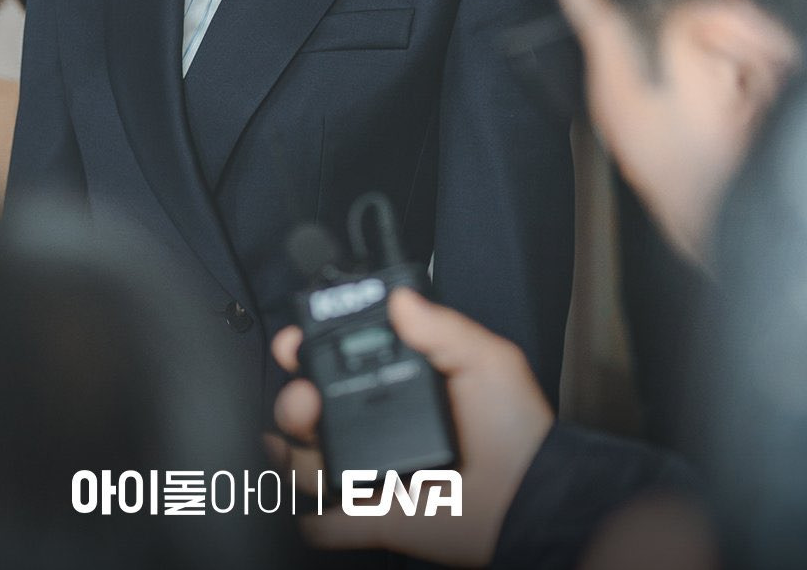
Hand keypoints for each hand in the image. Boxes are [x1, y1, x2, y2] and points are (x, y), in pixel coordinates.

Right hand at [271, 287, 553, 565]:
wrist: (533, 498)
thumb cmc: (517, 429)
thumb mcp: (486, 361)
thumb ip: (443, 327)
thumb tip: (401, 299)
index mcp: (397, 381)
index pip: (339, 359)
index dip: (310, 347)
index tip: (296, 341)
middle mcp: (378, 422)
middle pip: (311, 408)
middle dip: (293, 399)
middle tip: (304, 396)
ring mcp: (373, 469)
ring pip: (307, 462)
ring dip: (291, 451)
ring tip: (301, 439)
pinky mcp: (376, 517)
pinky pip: (328, 525)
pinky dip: (311, 521)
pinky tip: (313, 508)